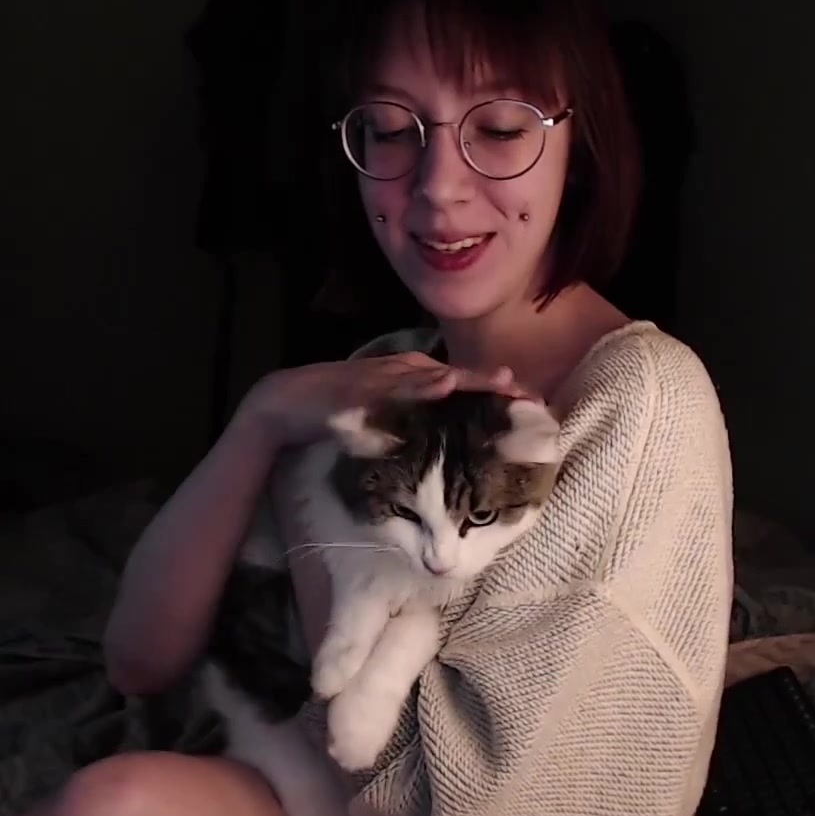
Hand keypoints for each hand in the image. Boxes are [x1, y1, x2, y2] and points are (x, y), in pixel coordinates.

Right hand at [237, 351, 529, 448]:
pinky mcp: (361, 386)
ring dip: (468, 380)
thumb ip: (413, 424)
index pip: (461, 383)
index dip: (494, 392)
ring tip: (504, 384)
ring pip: (434, 376)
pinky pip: (396, 385)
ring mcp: (383, 376)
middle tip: (532, 396)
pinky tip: (443, 383)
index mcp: (411, 377)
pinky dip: (421, 384)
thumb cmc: (335, 413)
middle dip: (493, 385)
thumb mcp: (383, 419)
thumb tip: (444, 445)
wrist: (282, 406)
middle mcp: (402, 370)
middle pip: (457, 376)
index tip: (531, 403)